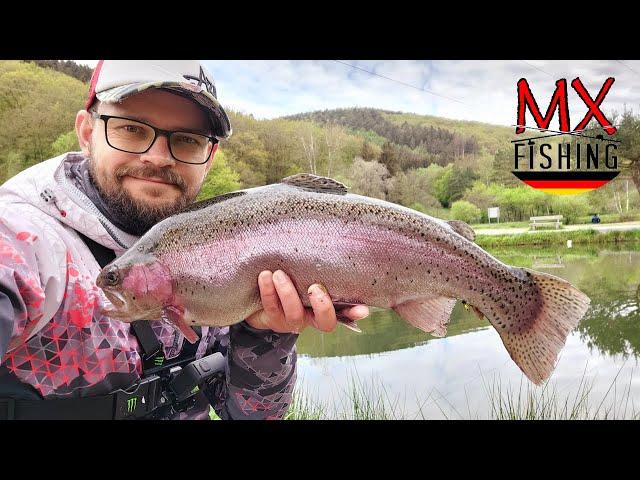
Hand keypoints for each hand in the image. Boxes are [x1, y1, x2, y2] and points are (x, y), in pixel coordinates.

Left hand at [245, 270, 368, 333]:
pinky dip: (268, 290)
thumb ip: (319, 267)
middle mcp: (311, 318)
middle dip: (322, 306)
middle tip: (315, 287)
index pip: (345, 313)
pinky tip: (265, 275)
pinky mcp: (272, 318)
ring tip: (279, 274)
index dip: (354, 313)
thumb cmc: (291, 281)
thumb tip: (333, 243)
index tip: (362, 309)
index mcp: (325, 308)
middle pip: (325, 322)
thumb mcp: (305, 275)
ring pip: (294, 314)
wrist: (260, 300)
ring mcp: (292, 320)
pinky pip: (271, 306)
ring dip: (287, 293)